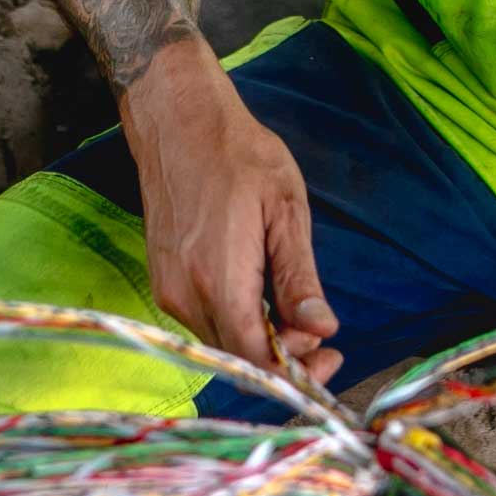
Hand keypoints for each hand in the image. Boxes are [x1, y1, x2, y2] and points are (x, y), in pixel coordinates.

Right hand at [123, 39, 340, 384]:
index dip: (296, 373)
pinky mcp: (163, 281)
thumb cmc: (238, 155)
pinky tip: (261, 293)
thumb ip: (299, 278)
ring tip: (292, 306)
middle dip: (283, 356)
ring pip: (221, 343)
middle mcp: (185, 295)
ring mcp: (168, 290)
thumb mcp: (285, 210)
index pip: (255, 361)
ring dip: (260, 339)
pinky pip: (205, 321)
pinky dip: (238, 321)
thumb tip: (322, 331)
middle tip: (318, 329)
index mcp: (219, 280)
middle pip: (238, 358)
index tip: (331, 355)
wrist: (178, 121)